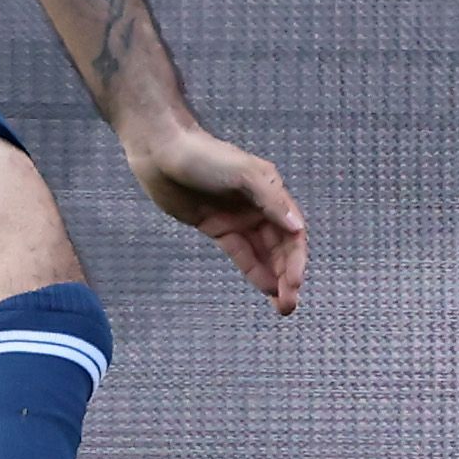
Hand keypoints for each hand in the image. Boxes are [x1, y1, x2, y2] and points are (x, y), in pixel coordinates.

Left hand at [125, 124, 306, 316]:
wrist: (162, 152)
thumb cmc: (203, 155)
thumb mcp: (242, 173)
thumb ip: (270, 200)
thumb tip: (296, 227)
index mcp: (271, 192)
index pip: (292, 233)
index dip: (296, 259)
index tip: (295, 283)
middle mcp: (259, 207)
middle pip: (280, 247)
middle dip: (288, 276)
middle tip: (289, 305)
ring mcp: (238, 218)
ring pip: (264, 254)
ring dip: (275, 278)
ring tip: (282, 306)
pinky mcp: (218, 227)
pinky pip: (242, 253)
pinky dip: (254, 270)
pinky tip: (265, 288)